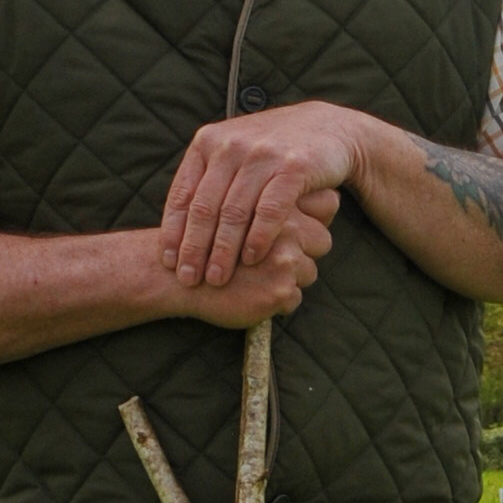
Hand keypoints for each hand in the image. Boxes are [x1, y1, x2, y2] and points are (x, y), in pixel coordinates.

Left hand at [161, 103, 363, 286]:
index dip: (173, 232)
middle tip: (188, 279)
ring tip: (217, 278)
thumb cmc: (274, 150)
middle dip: (194, 249)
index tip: (168, 263)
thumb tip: (176, 225)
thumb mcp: (234, 153)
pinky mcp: (293, 167)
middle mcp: (231, 145)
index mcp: (208, 142)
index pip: (182, 194)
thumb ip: (207, 179)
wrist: (329, 127)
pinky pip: (270, 210)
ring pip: (234, 212)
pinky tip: (252, 260)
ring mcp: (262, 155)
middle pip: (204, 207)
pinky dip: (258, 238)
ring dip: (223, 251)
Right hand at [165, 200, 334, 326]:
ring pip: (310, 272)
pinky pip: (294, 299)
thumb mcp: (237, 207)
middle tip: (267, 259)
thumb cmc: (209, 240)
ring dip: (288, 279)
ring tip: (254, 278)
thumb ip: (278, 200)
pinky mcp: (279, 290)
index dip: (314, 217)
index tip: (293, 228)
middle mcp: (287, 227)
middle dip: (303, 252)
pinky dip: (276, 303)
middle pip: (322, 240)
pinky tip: (251, 296)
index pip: (327, 204)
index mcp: (278, 202)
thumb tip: (330, 199)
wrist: (173, 275)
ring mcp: (285, 259)